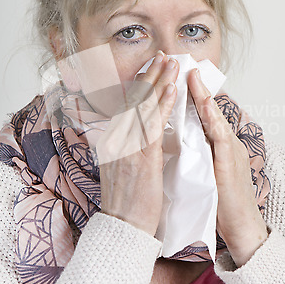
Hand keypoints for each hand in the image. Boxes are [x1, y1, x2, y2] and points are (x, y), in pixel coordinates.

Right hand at [96, 52, 178, 235]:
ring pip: (144, 107)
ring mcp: (128, 147)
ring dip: (159, 83)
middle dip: (150, 76)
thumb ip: (125, 148)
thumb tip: (133, 134)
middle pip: (134, 100)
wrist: (122, 227)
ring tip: (171, 64)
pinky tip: (171, 90)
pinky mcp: (141, 157)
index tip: (151, 69)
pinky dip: (163, 105)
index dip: (140, 85)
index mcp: (113, 140)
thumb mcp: (120, 168)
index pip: (127, 106)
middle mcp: (117, 138)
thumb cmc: (127, 201)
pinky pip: (153, 125)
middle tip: (163, 56)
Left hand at [188, 69, 267, 266]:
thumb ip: (196, 151)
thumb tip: (178, 140)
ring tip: (192, 76)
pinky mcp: (230, 163)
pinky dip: (213, 119)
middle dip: (193, 86)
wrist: (241, 225)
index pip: (197, 114)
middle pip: (206, 109)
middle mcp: (222, 141)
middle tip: (179, 64)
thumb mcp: (204, 169)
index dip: (185, 94)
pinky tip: (205, 107)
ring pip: (213, 117)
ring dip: (203, 95)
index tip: (170, 76)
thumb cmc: (220, 200)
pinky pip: (221, 137)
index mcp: (213, 143)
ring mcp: (229, 150)